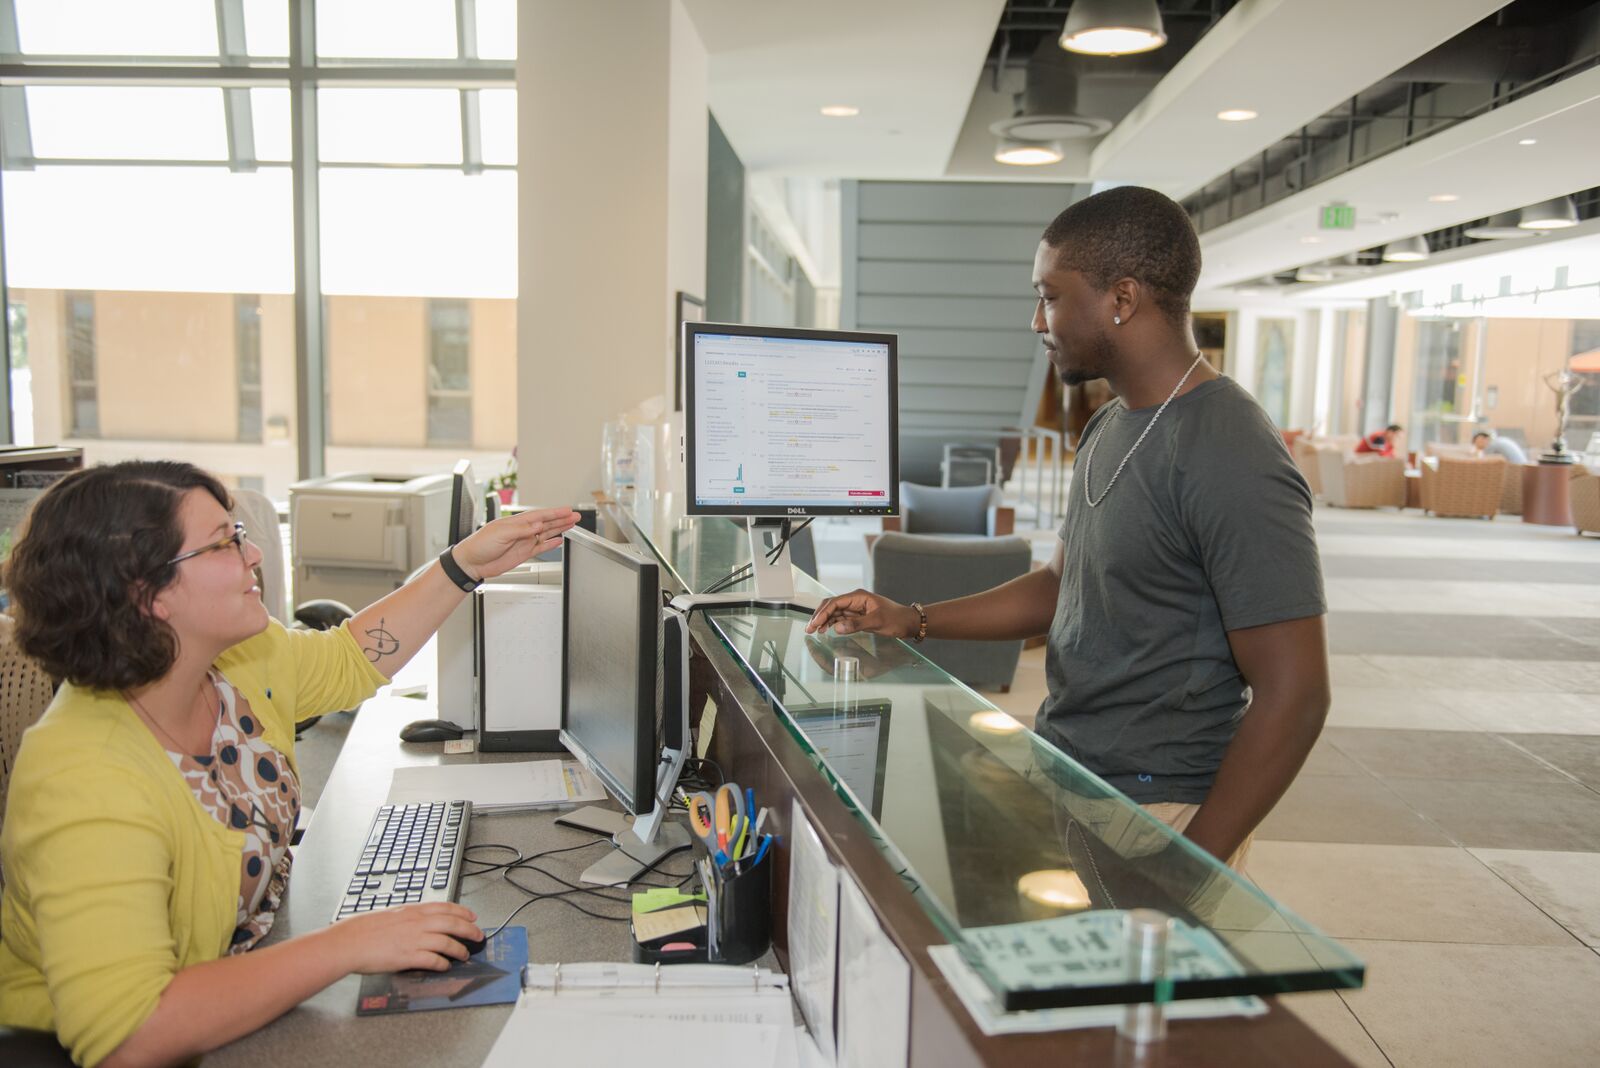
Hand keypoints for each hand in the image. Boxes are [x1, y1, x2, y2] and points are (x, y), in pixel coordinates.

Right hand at [327, 902, 483, 973]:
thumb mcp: (390, 914)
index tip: (472, 916)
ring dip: (459, 950)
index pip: (445, 907)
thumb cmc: (363, 929)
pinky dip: (442, 963)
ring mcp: (414, 939)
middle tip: (479, 936)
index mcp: (412, 911)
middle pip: (452, 923)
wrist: (349, 942)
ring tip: (465, 955)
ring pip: (447, 942)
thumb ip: (407, 917)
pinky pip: (433, 960)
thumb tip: (417, 922)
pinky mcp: (408, 956)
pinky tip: (445, 966)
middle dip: (469, 930)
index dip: (462, 912)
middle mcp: (416, 923)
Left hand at [454, 505, 579, 580]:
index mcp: (516, 522)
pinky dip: (551, 544)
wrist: (472, 562)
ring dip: (559, 529)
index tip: (567, 510)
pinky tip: (558, 540)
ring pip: (546, 534)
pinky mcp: (523, 553)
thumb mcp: (500, 533)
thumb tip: (538, 525)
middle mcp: (522, 531)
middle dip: (561, 519)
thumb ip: (521, 529)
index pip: (540, 515)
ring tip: (571, 524)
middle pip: (546, 523)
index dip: (554, 512)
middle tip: (575, 516)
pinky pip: (541, 547)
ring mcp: (523, 542)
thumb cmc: (480, 544)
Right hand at [805, 589, 918, 638]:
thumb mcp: (877, 621)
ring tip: (814, 631)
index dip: (822, 613)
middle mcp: (855, 600)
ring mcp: (856, 608)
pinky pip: (841, 618)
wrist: (908, 622)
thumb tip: (837, 627)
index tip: (815, 624)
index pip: (835, 603)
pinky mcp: (858, 616)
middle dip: (819, 616)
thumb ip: (856, 624)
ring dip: (824, 621)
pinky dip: (832, 624)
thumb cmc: (896, 619)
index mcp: (858, 597)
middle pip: (831, 606)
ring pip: (834, 613)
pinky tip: (826, 630)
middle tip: (809, 629)